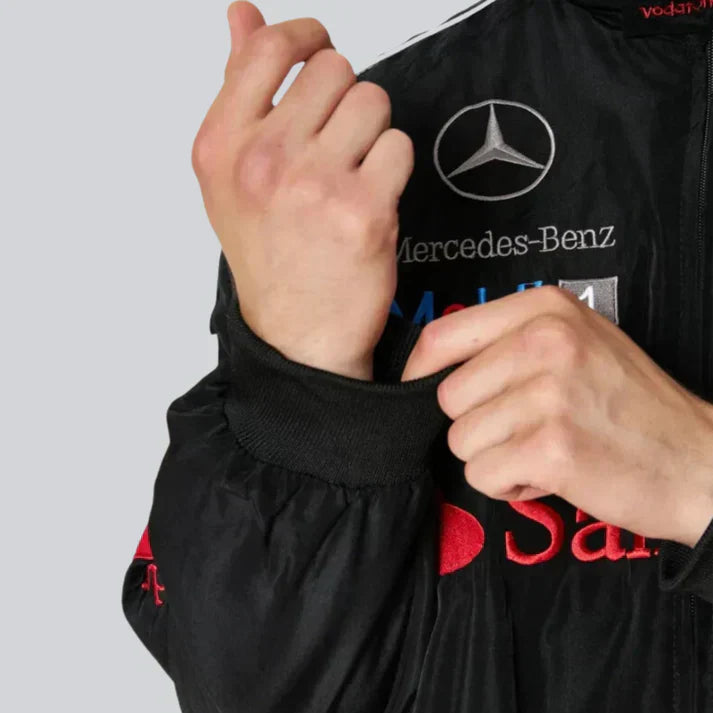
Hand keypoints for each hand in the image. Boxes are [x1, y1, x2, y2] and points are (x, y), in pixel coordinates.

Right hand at [191, 1, 413, 379]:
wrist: (297, 332)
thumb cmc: (269, 256)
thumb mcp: (232, 175)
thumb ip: (241, 89)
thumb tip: (242, 15)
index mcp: (222, 146)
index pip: (270, 49)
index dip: (307, 38)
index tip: (319, 49)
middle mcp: (264, 161)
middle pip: (335, 70)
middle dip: (345, 100)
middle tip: (336, 143)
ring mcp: (314, 185)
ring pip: (373, 102)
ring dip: (372, 134)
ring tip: (353, 174)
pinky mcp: (364, 210)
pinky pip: (398, 146)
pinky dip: (392, 169)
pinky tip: (371, 199)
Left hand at [401, 285, 712, 547]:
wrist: (697, 460)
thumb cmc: (629, 404)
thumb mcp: (578, 341)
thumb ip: (510, 341)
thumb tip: (434, 364)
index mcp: (545, 309)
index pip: (441, 337)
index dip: (421, 372)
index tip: (427, 392)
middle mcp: (545, 342)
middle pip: (448, 396)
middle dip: (477, 423)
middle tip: (527, 428)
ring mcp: (548, 394)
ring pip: (461, 440)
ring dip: (495, 456)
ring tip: (546, 447)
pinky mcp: (551, 448)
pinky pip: (482, 475)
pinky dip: (510, 484)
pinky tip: (553, 472)